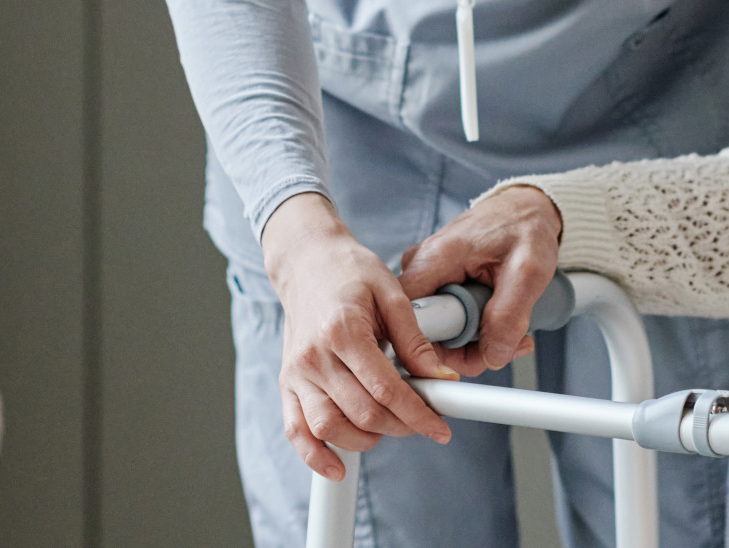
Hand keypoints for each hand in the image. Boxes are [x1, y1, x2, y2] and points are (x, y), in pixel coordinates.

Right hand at [260, 192, 457, 480]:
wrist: (307, 261)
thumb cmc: (351, 272)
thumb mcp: (392, 294)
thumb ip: (415, 340)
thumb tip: (440, 378)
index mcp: (343, 332)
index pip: (386, 389)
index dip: (417, 414)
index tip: (440, 427)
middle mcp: (314, 357)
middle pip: (361, 412)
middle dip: (399, 426)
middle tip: (421, 422)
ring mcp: (296, 373)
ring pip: (328, 427)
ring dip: (364, 440)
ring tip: (388, 428)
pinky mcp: (287, 383)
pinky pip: (295, 429)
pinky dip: (313, 455)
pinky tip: (337, 466)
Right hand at [400, 186, 564, 377]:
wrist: (527, 208)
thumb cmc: (526, 227)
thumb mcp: (528, 270)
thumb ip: (509, 314)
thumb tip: (493, 356)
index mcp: (434, 259)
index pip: (408, 321)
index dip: (433, 350)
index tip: (475, 354)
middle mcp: (421, 268)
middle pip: (424, 332)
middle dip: (468, 349)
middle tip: (508, 343)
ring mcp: (429, 276)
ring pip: (440, 330)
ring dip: (477, 341)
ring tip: (514, 332)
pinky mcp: (439, 283)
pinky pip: (449, 320)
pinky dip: (476, 329)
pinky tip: (502, 324)